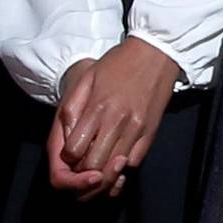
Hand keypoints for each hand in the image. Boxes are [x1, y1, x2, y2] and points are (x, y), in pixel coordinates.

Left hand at [53, 36, 177, 200]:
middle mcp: (118, 121)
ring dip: (103, 171)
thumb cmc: (118, 63)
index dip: (68, 158)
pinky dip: (123, 165)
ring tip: (98, 163)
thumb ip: (72, 107)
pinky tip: (117, 155)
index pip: (74, 152)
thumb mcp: (88, 77)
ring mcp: (137, 128)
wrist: (156, 51)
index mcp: (98, 107)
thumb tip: (66, 136)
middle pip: (93, 166)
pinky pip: (134, 162)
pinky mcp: (151, 131)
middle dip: (83, 170)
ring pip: (114, 168)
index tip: (71, 152)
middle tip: (82, 162)